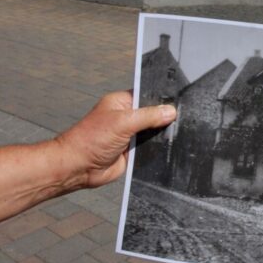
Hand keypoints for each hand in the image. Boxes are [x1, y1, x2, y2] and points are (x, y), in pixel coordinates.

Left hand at [54, 91, 176, 188]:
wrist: (78, 168)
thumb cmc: (91, 139)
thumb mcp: (123, 122)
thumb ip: (148, 116)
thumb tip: (171, 111)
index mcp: (122, 102)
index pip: (148, 94)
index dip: (162, 97)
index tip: (181, 99)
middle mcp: (127, 117)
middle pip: (153, 114)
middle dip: (164, 117)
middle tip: (185, 117)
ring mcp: (131, 134)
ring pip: (154, 132)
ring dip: (162, 134)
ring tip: (181, 132)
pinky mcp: (133, 151)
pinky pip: (151, 148)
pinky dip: (158, 148)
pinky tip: (171, 147)